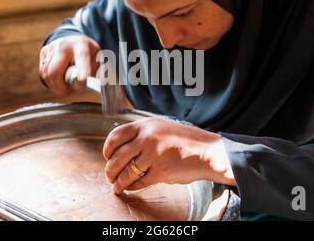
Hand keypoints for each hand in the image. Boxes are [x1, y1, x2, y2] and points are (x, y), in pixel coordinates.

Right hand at [39, 35, 100, 95]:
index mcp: (81, 45)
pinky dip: (50, 81)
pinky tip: (58, 81)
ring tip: (65, 88)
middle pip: (55, 71)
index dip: (82, 69)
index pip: (81, 57)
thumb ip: (93, 70)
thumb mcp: (96, 57)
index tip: (83, 80)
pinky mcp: (44, 52)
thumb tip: (86, 83)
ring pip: (46, 74)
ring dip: (55, 86)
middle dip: (60, 88)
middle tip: (70, 92)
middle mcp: (64, 45)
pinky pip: (43, 72)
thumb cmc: (87, 52)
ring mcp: (51, 47)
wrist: (74, 40)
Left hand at [103, 117, 235, 193]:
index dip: (107, 149)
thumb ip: (143, 134)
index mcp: (145, 125)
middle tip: (109, 175)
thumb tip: (122, 149)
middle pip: (117, 156)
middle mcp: (147, 138)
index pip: (115, 135)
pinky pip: (139, 181)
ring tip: (116, 186)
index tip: (106, 156)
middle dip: (109, 169)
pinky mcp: (160, 171)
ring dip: (118, 182)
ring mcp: (153, 155)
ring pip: (126, 172)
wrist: (207, 151)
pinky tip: (131, 187)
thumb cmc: (185, 140)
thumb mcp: (162, 128)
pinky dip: (132, 186)